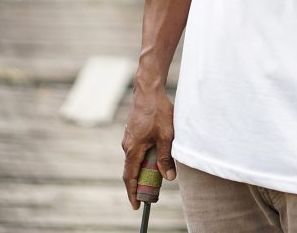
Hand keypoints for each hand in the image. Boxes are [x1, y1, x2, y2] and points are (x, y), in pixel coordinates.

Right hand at [120, 87, 175, 209]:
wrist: (149, 91)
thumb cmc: (158, 112)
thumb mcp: (166, 136)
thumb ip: (166, 157)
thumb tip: (168, 177)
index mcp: (132, 149)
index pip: (130, 177)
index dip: (132, 192)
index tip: (136, 205)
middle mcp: (127, 145)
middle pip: (132, 170)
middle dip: (140, 183)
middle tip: (150, 194)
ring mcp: (129, 138)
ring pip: (136, 159)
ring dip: (144, 169)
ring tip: (157, 176)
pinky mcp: (134, 132)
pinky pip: (137, 150)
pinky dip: (145, 158)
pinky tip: (156, 156)